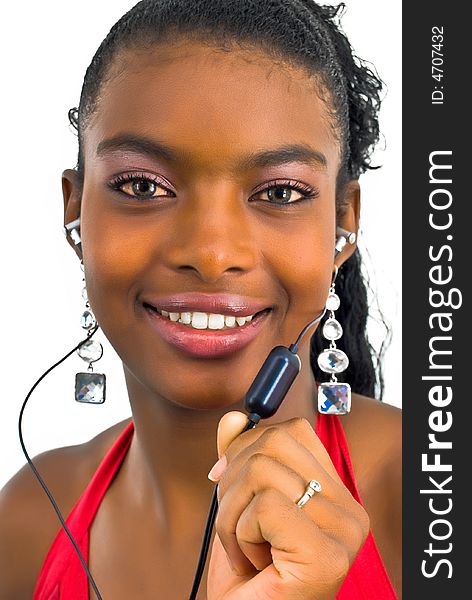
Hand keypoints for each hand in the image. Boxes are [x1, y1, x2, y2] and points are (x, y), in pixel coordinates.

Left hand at [206, 412, 369, 599]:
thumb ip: (240, 459)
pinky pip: (264, 505)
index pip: (293, 431)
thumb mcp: (238, 504)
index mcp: (335, 494)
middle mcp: (349, 510)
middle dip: (233, 480)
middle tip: (236, 524)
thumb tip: (233, 417)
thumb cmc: (248, 574)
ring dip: (231, 514)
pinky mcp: (325, 553)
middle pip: (274, 442)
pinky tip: (253, 563)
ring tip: (245, 548)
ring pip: (262, 471)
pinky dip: (239, 534)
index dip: (249, 447)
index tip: (228, 480)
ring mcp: (342, 532)